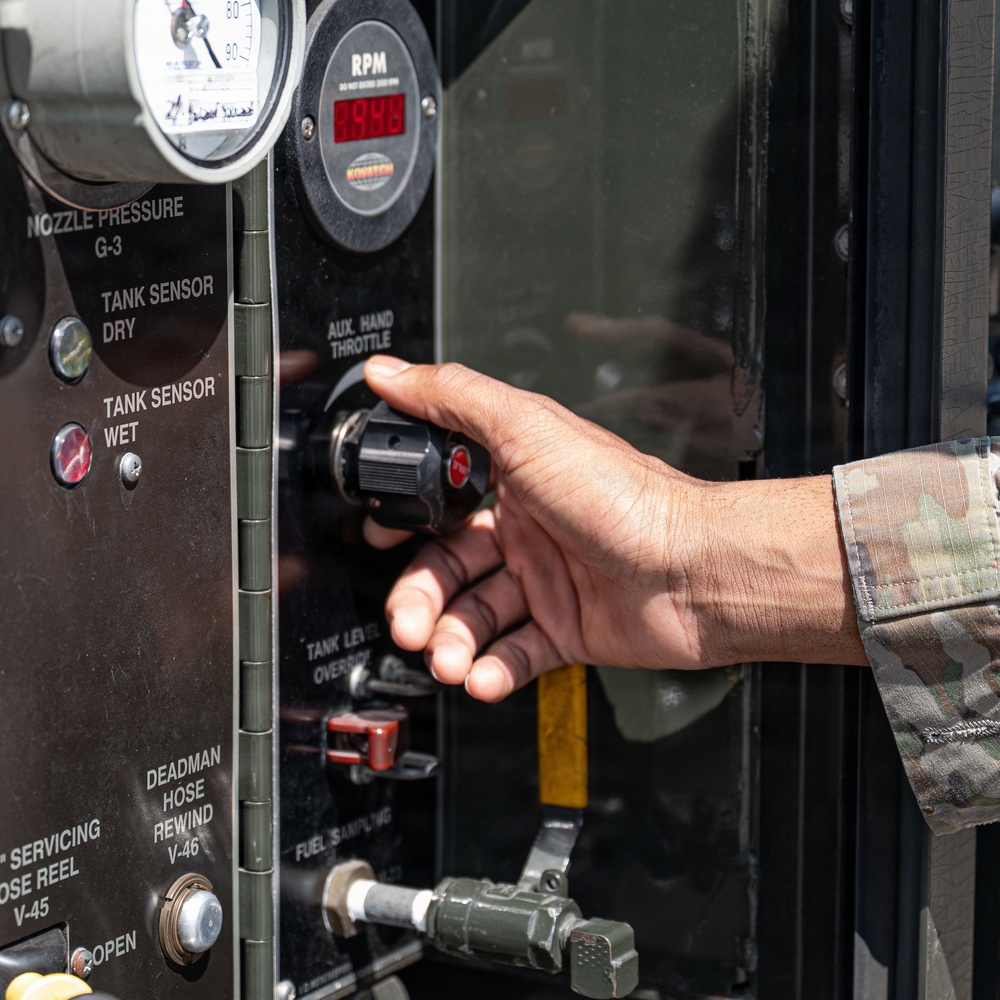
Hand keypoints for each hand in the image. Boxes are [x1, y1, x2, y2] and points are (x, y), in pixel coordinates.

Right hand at [364, 356, 865, 701]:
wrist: (698, 571)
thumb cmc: (628, 497)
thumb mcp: (528, 428)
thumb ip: (453, 399)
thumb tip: (391, 372)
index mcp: (514, 477)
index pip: (438, 500)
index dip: (403, 522)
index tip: (377, 538)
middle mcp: (527, 528)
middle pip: (446, 568)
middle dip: (419, 598)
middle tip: (409, 622)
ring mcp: (546, 581)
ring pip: (473, 616)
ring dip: (451, 640)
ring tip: (448, 657)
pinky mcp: (565, 630)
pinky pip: (514, 655)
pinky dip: (493, 670)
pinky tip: (484, 675)